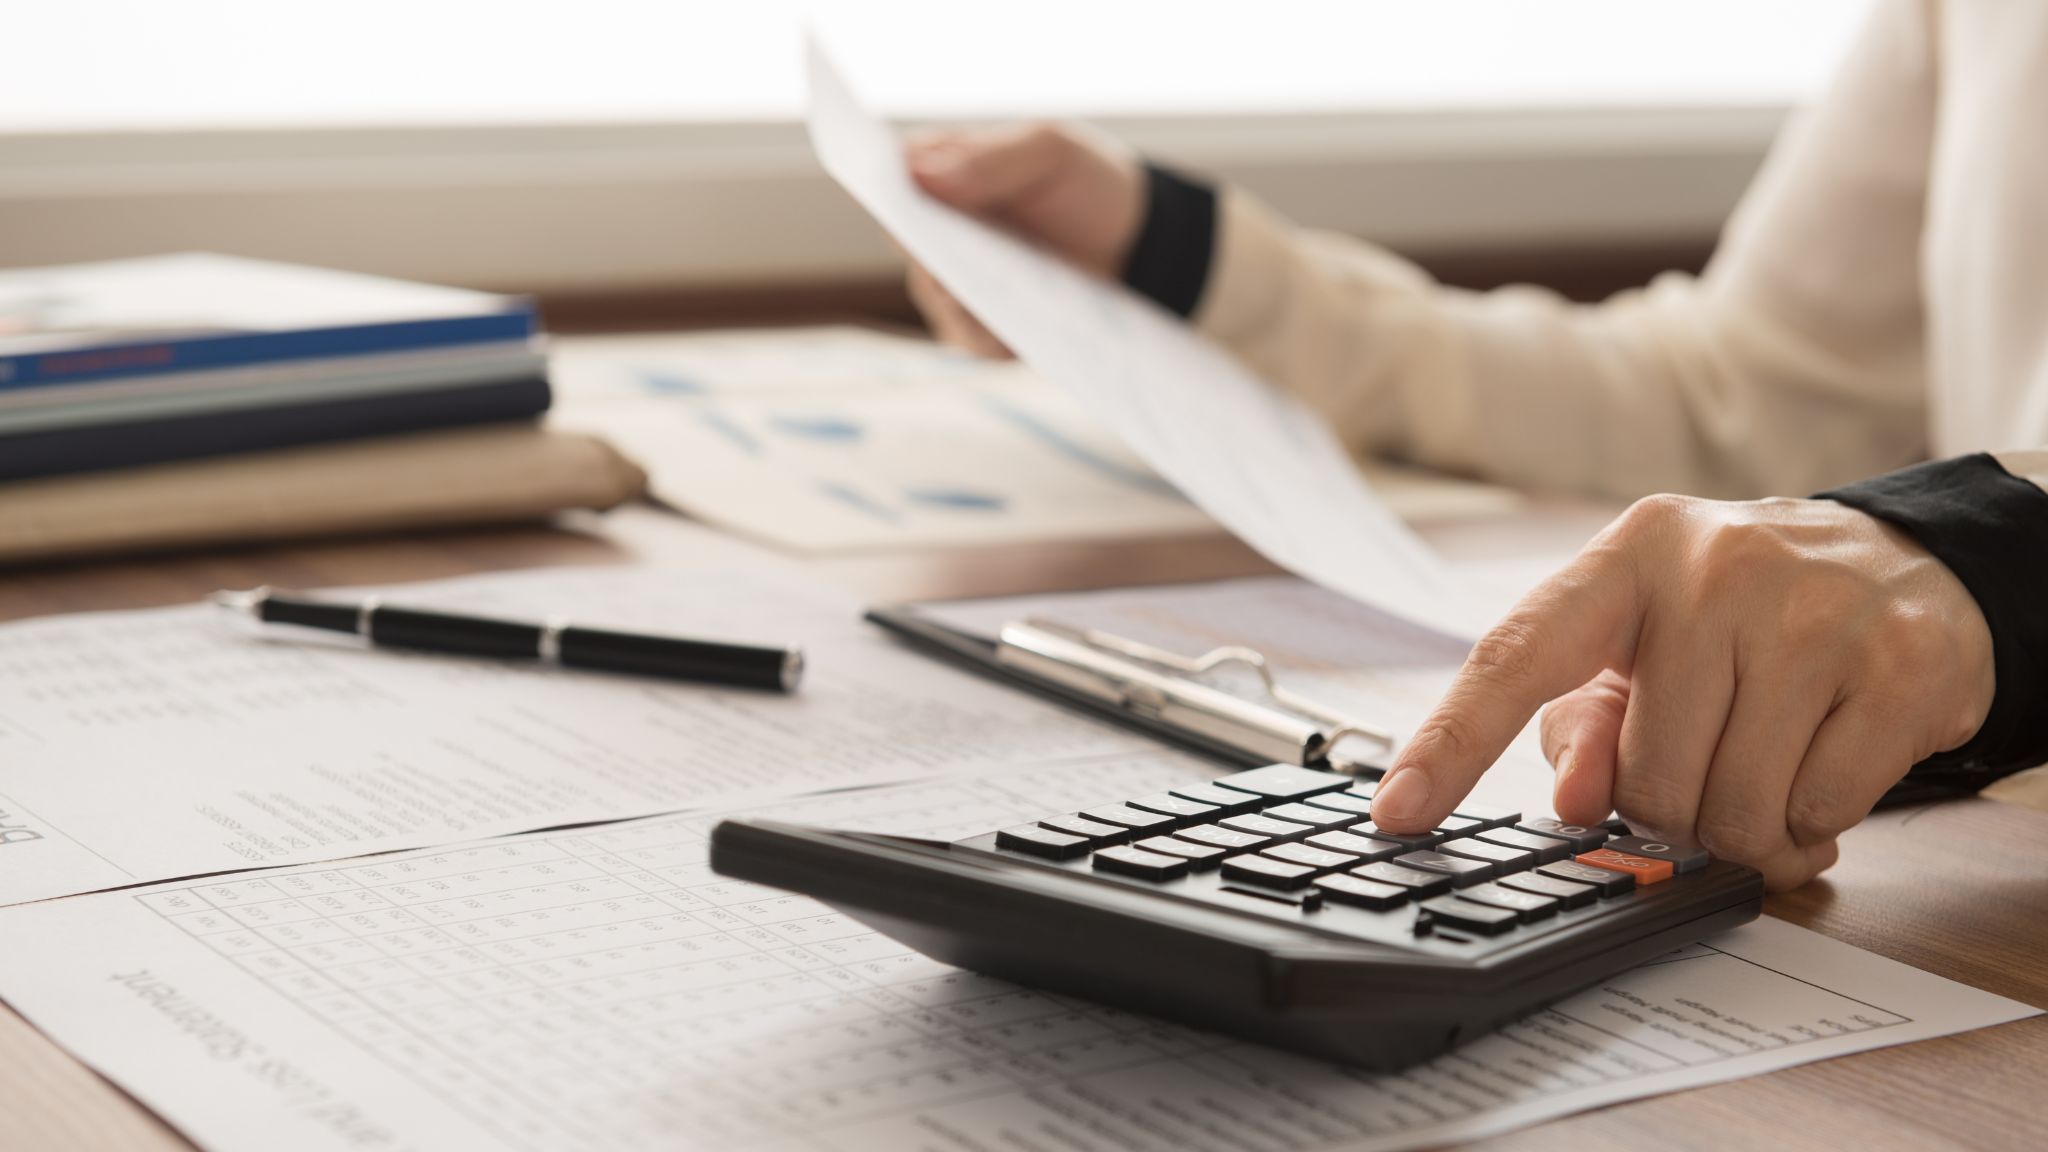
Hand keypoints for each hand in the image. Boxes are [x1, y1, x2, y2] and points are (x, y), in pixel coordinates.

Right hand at [902, 122, 1145, 355]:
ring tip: (993, 294)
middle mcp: (937, 230)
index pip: (894, 182)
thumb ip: (988, 159)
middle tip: (948, 257)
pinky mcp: (983, 325)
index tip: (900, 205)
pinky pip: (973, 338)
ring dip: (961, 298)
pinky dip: (992, 336)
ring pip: (935, 296)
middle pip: (909, 245)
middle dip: (928, 251)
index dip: (889, 193)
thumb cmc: (1083, 182)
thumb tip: (919, 175)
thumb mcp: (1049, 150)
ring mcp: (956, 281)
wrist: (1133, 239)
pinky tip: (1016, 330)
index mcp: (941, 172)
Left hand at [1368, 494, 1994, 889]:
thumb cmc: (1745, 619)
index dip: (1449, 744)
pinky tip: (1824, 769)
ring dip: (1749, 827)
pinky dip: (1816, 824)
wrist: (1909, 567)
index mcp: (1626, 557)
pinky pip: (1822, 811)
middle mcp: (1714, 568)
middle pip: (1648, 778)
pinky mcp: (1900, 665)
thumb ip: (1585, 723)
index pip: (1515, 657)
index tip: (1396, 813)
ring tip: (1770, 767)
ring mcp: (1814, 610)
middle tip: (1709, 764)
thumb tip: (1576, 803)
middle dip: (1674, 808)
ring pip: (1736, 808)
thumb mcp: (1645, 650)